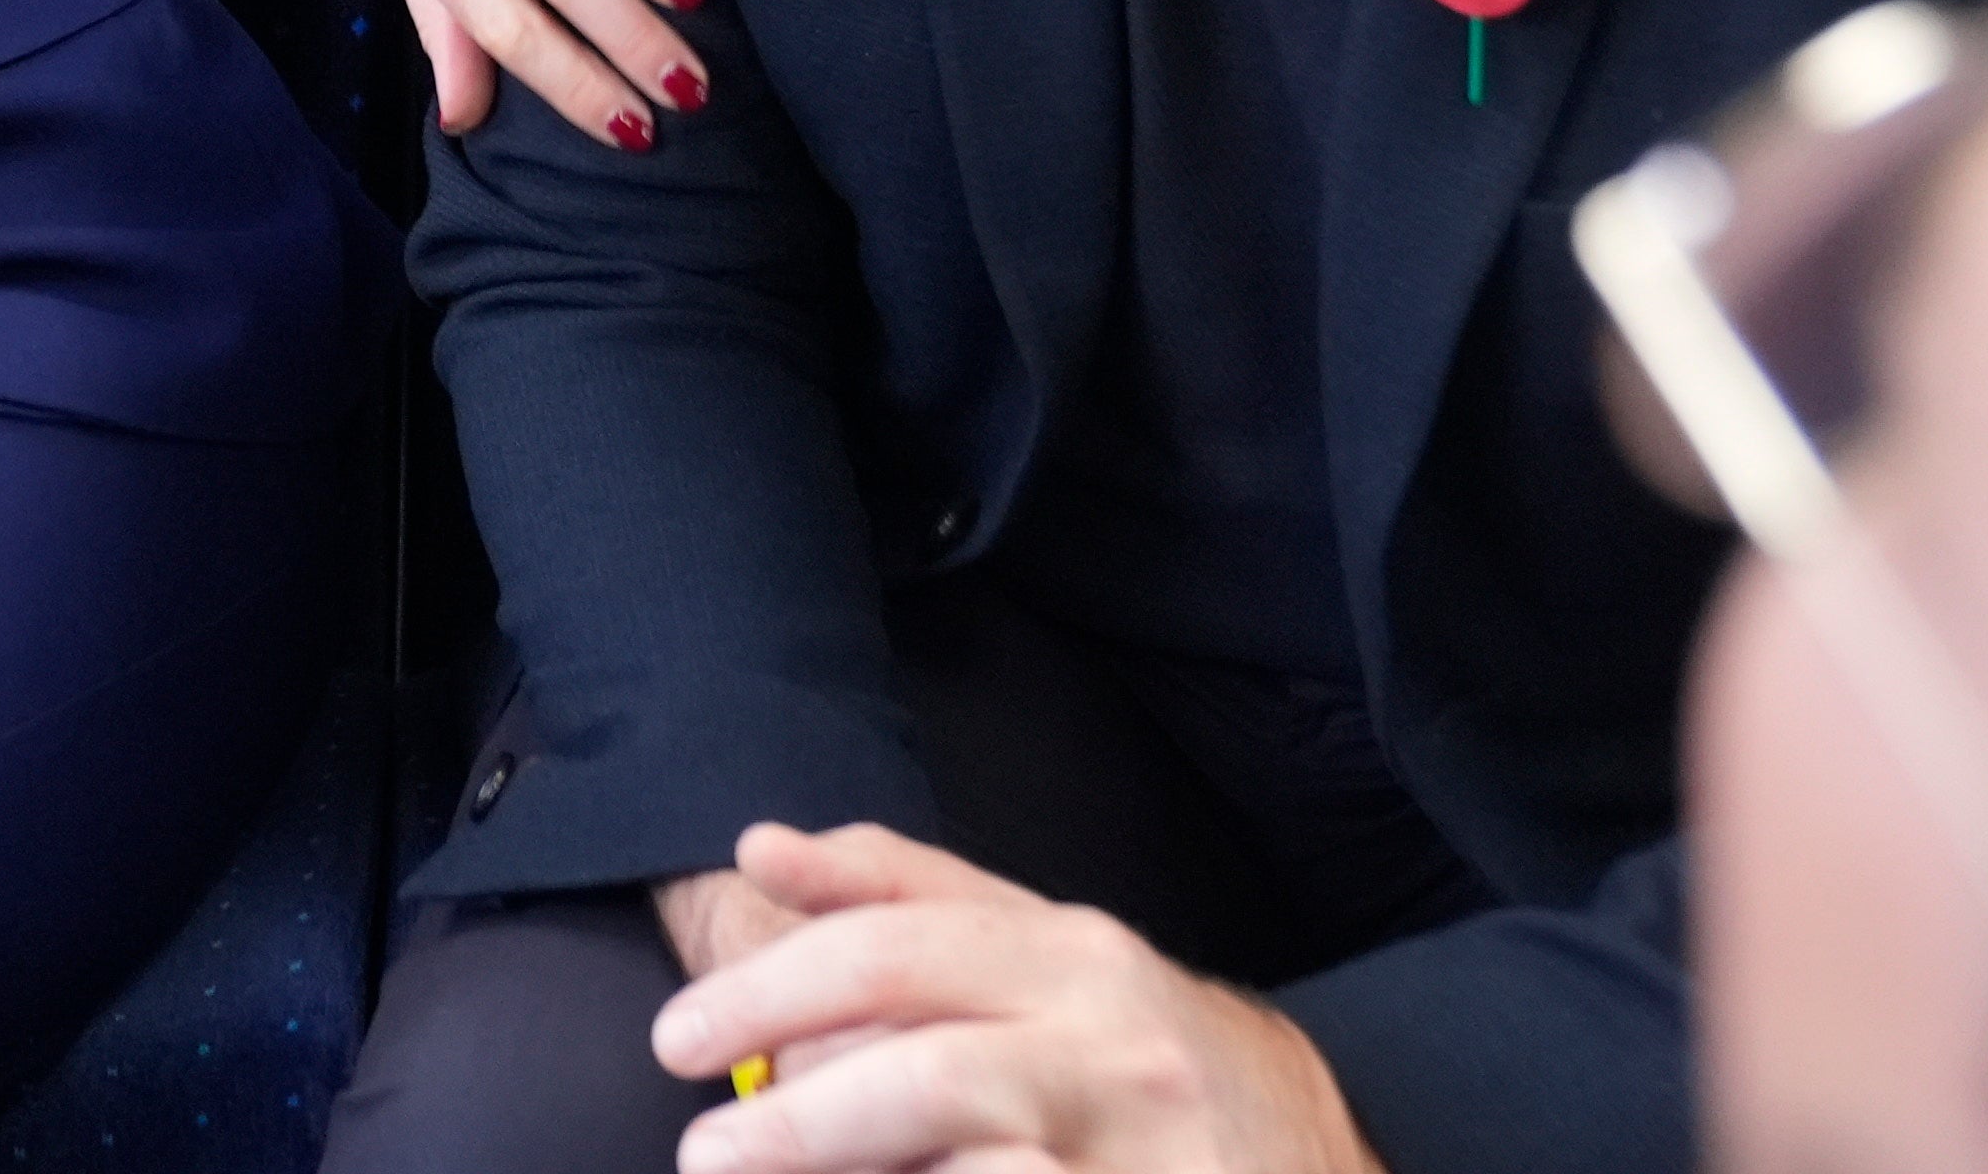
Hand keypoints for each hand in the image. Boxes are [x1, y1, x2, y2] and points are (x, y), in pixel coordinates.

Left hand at [650, 822, 1386, 1173]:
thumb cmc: (1134, 1054)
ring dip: (844, 1173)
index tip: (677, 1037)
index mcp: (1073, 957)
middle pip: (928, 1071)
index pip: (895, 947)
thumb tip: (762, 846)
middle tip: (700, 1149)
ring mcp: (1141, 1157)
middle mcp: (1113, 1050)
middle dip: (796, 1118)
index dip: (770, 988)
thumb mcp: (1046, 949)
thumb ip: (908, 892)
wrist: (1311, 1154)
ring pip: (972, 1164)